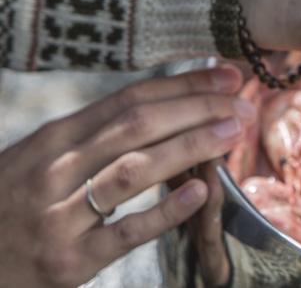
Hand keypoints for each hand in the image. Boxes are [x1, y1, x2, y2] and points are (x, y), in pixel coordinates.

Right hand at [0, 66, 253, 287]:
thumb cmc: (12, 205)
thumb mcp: (42, 158)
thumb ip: (95, 134)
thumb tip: (162, 106)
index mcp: (55, 139)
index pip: (130, 99)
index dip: (183, 85)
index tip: (227, 75)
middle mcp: (56, 170)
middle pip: (137, 126)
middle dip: (197, 109)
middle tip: (242, 103)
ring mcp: (59, 217)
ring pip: (133, 170)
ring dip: (189, 147)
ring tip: (232, 133)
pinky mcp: (67, 261)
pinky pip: (124, 232)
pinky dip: (164, 211)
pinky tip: (200, 193)